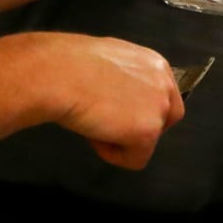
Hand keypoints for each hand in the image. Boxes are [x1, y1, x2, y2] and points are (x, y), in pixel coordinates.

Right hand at [32, 33, 186, 169]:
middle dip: (136, 129)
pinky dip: (112, 154)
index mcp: (155, 64)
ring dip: (120, 139)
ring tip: (93, 122)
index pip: (162, 98)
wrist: (57, 74)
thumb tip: (120, 95)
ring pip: (148, 141)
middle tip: (106, 124)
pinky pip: (136, 159)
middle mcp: (164, 83)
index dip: (137, 112)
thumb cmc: (68, 66)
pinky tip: (94, 134)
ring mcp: (159, 107)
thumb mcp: (107, 63)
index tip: (114, 112)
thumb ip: (125, 79)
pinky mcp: (149, 131)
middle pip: (163, 122)